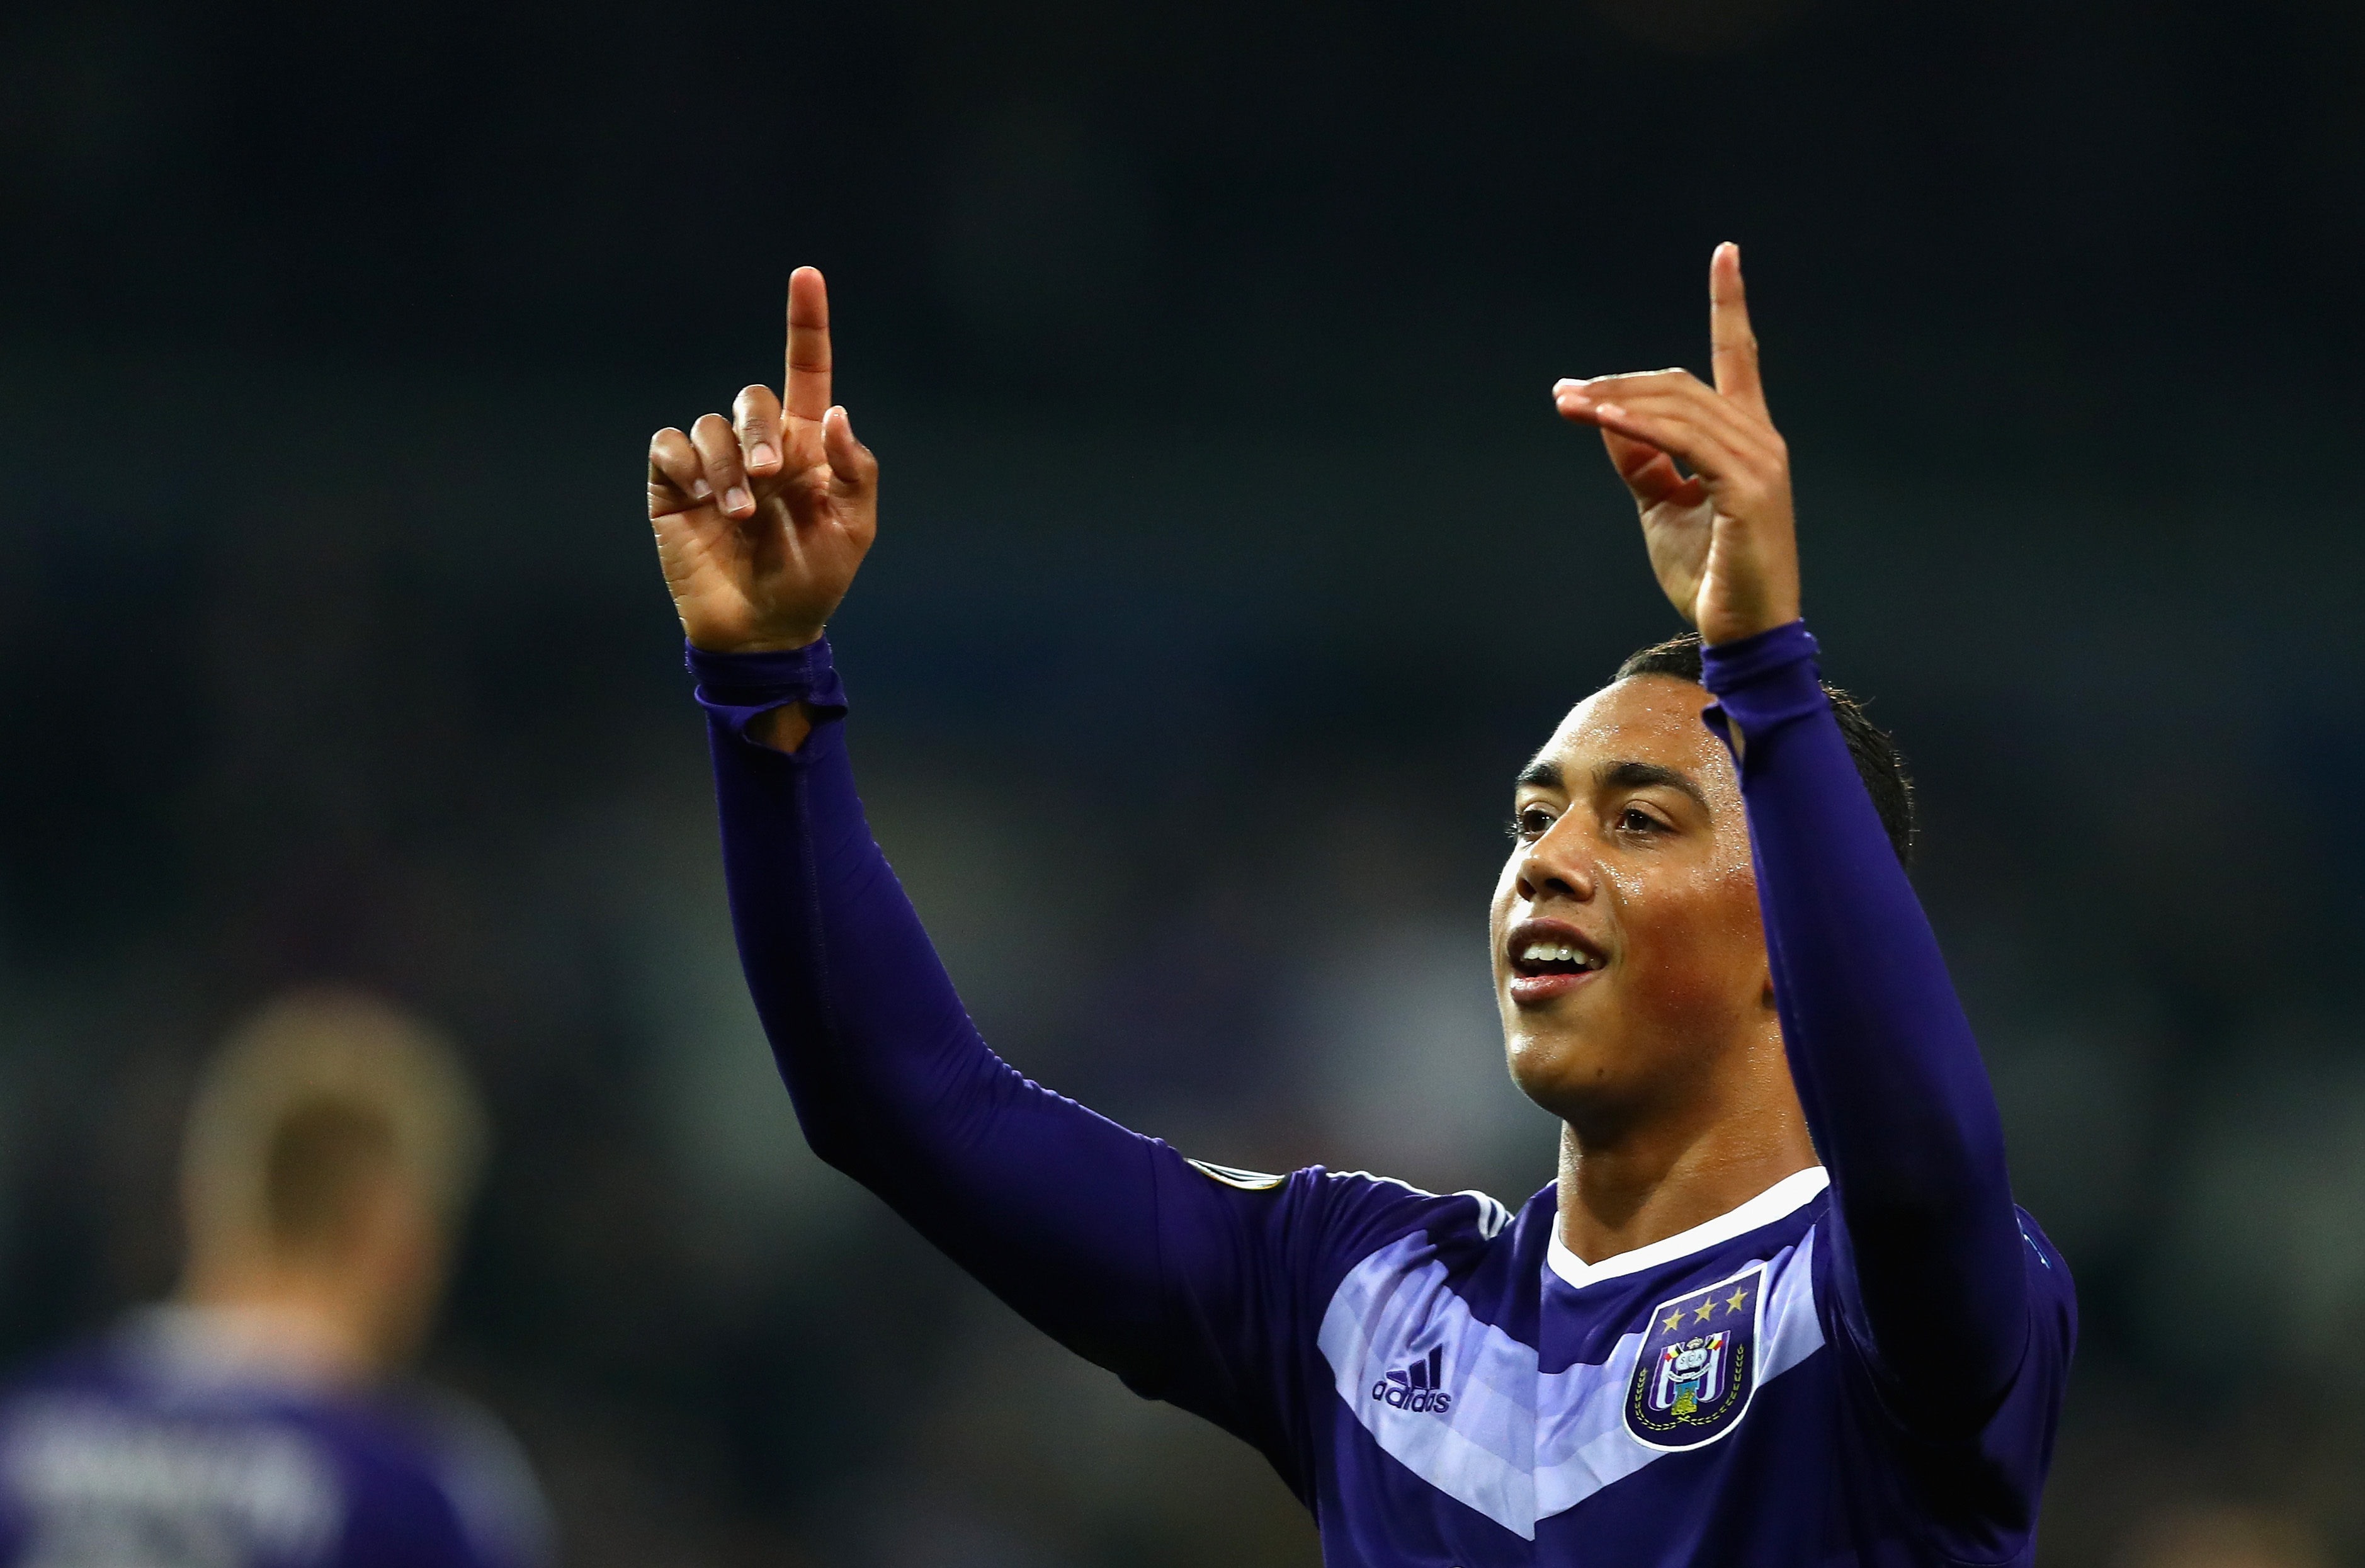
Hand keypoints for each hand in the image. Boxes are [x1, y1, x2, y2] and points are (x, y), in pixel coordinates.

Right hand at [648, 266, 878, 652]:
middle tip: (770, 478)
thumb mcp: (853, 529)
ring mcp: (715, 466)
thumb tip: (839, 414)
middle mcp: (759, 446)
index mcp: (808, 447)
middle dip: (760, 430)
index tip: (807, 275)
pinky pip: (670, 445)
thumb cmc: (814, 580)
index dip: (807, 323)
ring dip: (727, 465)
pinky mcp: (674, 486)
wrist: (764, 629)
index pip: (807, 372)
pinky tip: (701, 500)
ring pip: (710, 425)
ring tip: (742, 514)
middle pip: (753, 397)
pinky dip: (686, 464)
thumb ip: (855, 470)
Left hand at [1552, 243, 1798, 646]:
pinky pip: (1681, 441)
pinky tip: (1597, 422)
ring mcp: (1759, 461)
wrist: (1741, 631)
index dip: (1730, 303)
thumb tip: (1608, 423)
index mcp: (1746, 437)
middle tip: (1564, 394)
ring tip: (1567, 405)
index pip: (1738, 356)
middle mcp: (1760, 439)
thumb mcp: (1662, 507)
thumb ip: (1641, 460)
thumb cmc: (1709, 574)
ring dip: (1614, 404)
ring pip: (1677, 407)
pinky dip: (1634, 427)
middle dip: (1618, 385)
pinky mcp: (1747, 488)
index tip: (1725, 252)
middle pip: (1681, 384)